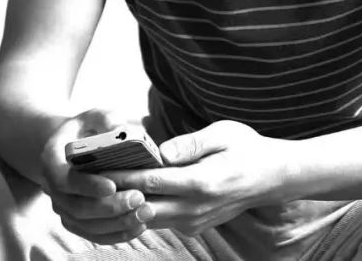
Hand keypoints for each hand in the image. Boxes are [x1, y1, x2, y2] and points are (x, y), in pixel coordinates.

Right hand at [39, 108, 153, 244]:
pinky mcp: (76, 219)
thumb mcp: (96, 115)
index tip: (112, 186)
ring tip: (144, 214)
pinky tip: (139, 226)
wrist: (73, 143)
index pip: (64, 179)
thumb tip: (121, 130)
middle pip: (77, 207)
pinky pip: (93, 233)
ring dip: (115, 223)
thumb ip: (107, 119)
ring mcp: (63, 206)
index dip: (86, 186)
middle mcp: (52, 187)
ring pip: (85, 225)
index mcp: (52, 160)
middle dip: (109, 207)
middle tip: (138, 198)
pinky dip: (115, 233)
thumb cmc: (88, 127)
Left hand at [108, 120, 291, 236]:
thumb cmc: (248, 149)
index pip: (150, 181)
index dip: (120, 175)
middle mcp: (195, 208)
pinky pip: (160, 221)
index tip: (97, 166)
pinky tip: (130, 192)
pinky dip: (142, 209)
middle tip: (90, 177)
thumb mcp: (224, 133)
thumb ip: (191, 143)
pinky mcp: (193, 227)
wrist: (272, 178)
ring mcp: (193, 221)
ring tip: (103, 185)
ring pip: (147, 219)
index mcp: (201, 182)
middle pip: (141, 206)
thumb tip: (160, 151)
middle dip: (115, 193)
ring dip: (126, 203)